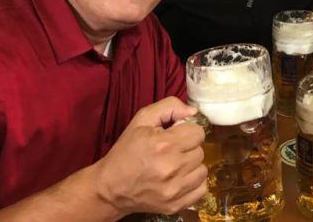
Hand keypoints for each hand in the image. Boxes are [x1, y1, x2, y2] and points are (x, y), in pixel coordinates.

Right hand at [95, 97, 207, 215]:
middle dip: (188, 148)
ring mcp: (174, 190)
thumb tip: (194, 111)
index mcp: (164, 145)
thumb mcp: (142, 119)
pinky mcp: (175, 205)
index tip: (175, 136)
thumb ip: (170, 106)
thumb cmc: (126, 151)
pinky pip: (201, 189)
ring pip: (202, 170)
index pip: (198, 133)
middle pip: (200, 151)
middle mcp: (172, 168)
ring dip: (191, 166)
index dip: (187, 132)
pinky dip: (194, 183)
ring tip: (175, 165)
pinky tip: (180, 179)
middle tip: (172, 151)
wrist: (110, 188)